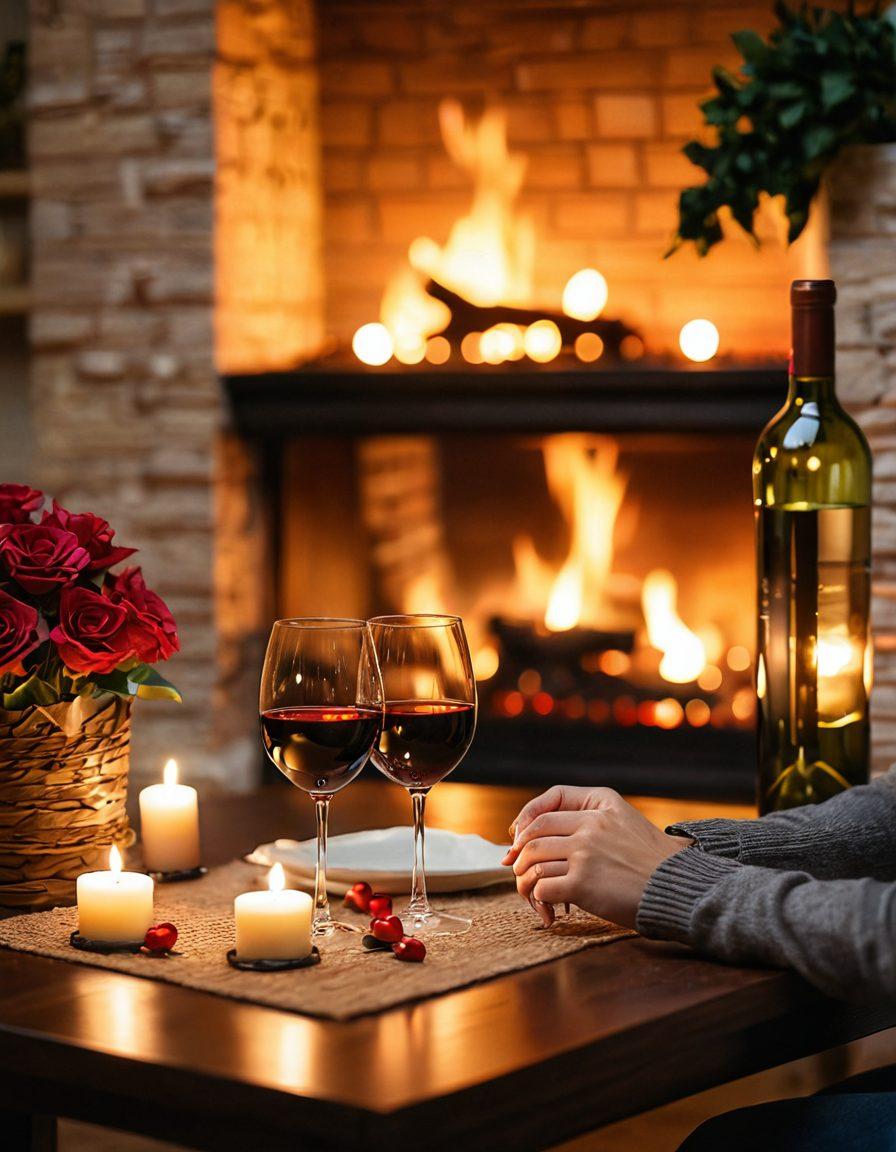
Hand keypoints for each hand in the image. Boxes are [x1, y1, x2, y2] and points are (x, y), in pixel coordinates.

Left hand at [502, 786, 690, 928]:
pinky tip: (550, 912)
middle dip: (519, 855)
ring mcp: (585, 853)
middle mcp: (591, 824)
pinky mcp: (583, 883)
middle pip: (533, 834)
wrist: (678, 888)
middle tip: (518, 873)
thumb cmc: (652, 861)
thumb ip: (591, 819)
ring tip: (534, 897)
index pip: (547, 805)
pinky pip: (542, 887)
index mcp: (601, 804)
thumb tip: (543, 833)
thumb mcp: (625, 822)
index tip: (517, 841)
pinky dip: (539, 900)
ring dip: (526, 882)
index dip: (524, 822)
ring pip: (532, 861)